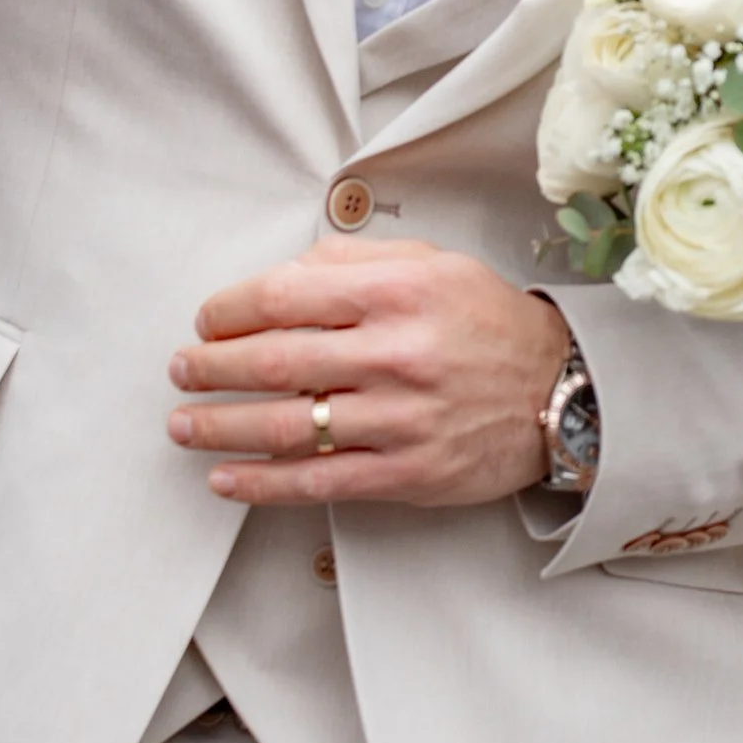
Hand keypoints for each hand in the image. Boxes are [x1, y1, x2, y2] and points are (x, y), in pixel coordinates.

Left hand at [167, 236, 571, 508]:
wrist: (561, 390)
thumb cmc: (487, 322)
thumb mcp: (432, 263)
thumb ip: (356, 258)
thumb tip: (285, 272)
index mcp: (398, 292)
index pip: (286, 295)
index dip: (230, 309)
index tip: (208, 320)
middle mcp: (397, 353)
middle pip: (274, 361)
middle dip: (211, 367)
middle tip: (181, 369)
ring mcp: (401, 418)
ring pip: (287, 426)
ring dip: (221, 426)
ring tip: (183, 424)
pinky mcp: (408, 472)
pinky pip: (318, 482)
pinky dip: (261, 484)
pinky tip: (224, 478)